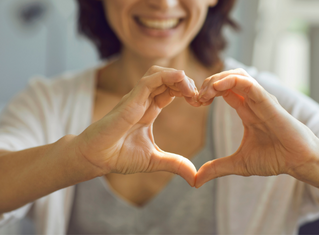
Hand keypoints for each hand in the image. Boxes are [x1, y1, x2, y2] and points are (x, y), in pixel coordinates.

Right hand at [74, 66, 199, 185]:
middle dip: (186, 83)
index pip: (171, 90)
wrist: (96, 158)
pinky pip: (149, 80)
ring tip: (191, 90)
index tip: (200, 103)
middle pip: (168, 79)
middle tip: (199, 97)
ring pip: (159, 74)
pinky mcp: (130, 100)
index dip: (187, 92)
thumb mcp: (154, 160)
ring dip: (178, 77)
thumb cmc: (118, 156)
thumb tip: (195, 178)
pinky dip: (166, 76)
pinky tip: (181, 79)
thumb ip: (175, 164)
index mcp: (149, 110)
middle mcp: (144, 101)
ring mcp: (136, 98)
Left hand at [195, 69, 318, 186]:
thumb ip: (216, 168)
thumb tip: (195, 181)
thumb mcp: (238, 164)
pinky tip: (216, 87)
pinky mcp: (268, 103)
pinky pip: (249, 85)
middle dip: (208, 83)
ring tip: (205, 92)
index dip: (206, 92)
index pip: (223, 90)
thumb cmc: (275, 159)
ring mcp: (260, 100)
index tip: (194, 103)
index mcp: (245, 110)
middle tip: (196, 97)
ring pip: (237, 76)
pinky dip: (231, 81)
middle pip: (227, 78)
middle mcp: (252, 102)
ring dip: (217, 79)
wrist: (299, 162)